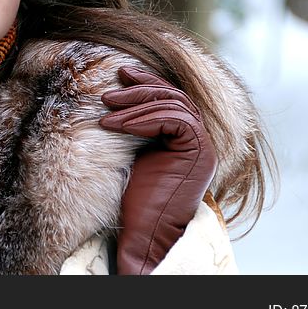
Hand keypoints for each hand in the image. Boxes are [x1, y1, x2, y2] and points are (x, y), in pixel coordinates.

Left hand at [100, 67, 215, 274]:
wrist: (145, 233)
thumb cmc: (136, 200)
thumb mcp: (134, 154)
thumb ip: (139, 128)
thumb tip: (118, 99)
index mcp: (186, 139)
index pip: (172, 98)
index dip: (148, 83)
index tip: (121, 75)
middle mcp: (199, 141)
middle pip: (174, 97)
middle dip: (140, 89)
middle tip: (108, 92)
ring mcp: (202, 147)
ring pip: (172, 105)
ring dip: (134, 105)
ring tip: (105, 108)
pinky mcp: (198, 152)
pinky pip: (174, 120)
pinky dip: (143, 119)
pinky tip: (117, 126)